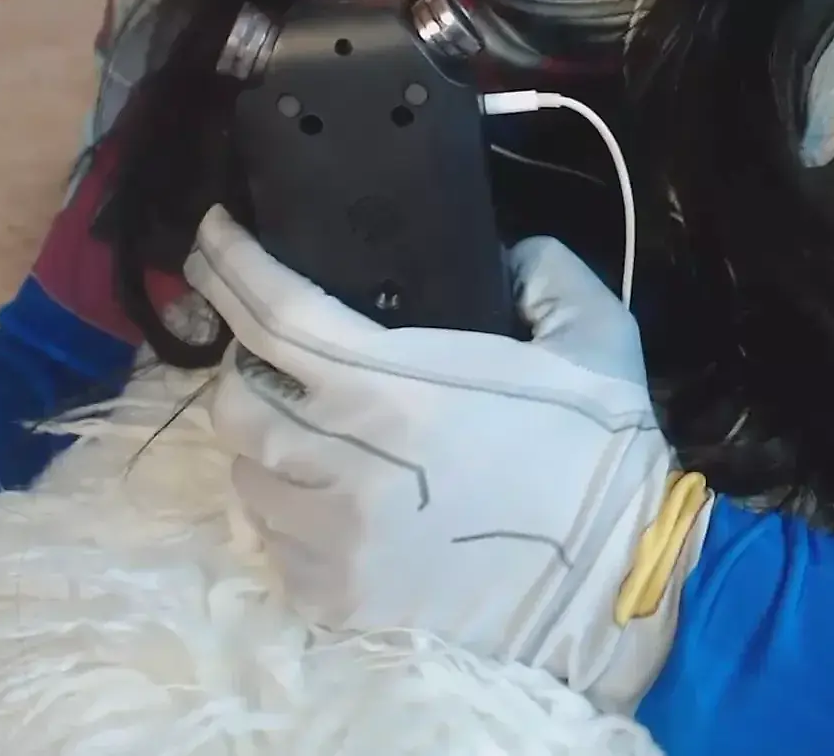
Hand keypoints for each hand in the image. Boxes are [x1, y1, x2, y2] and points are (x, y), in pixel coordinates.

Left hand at [185, 207, 701, 709]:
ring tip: (314, 437)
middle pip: (235, 398)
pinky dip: (291, 514)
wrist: (621, 588)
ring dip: (268, 445)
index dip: (229, 262)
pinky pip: (275, 543)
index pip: (274, 309)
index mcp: (395, 386)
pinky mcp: (334, 599)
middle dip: (242, 365)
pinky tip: (339, 507)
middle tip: (273, 355)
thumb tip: (504, 253)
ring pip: (247, 474)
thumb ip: (545, 271)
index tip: (212, 235)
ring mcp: (331, 539)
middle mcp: (342, 460)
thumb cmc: (603, 457)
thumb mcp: (598, 336)